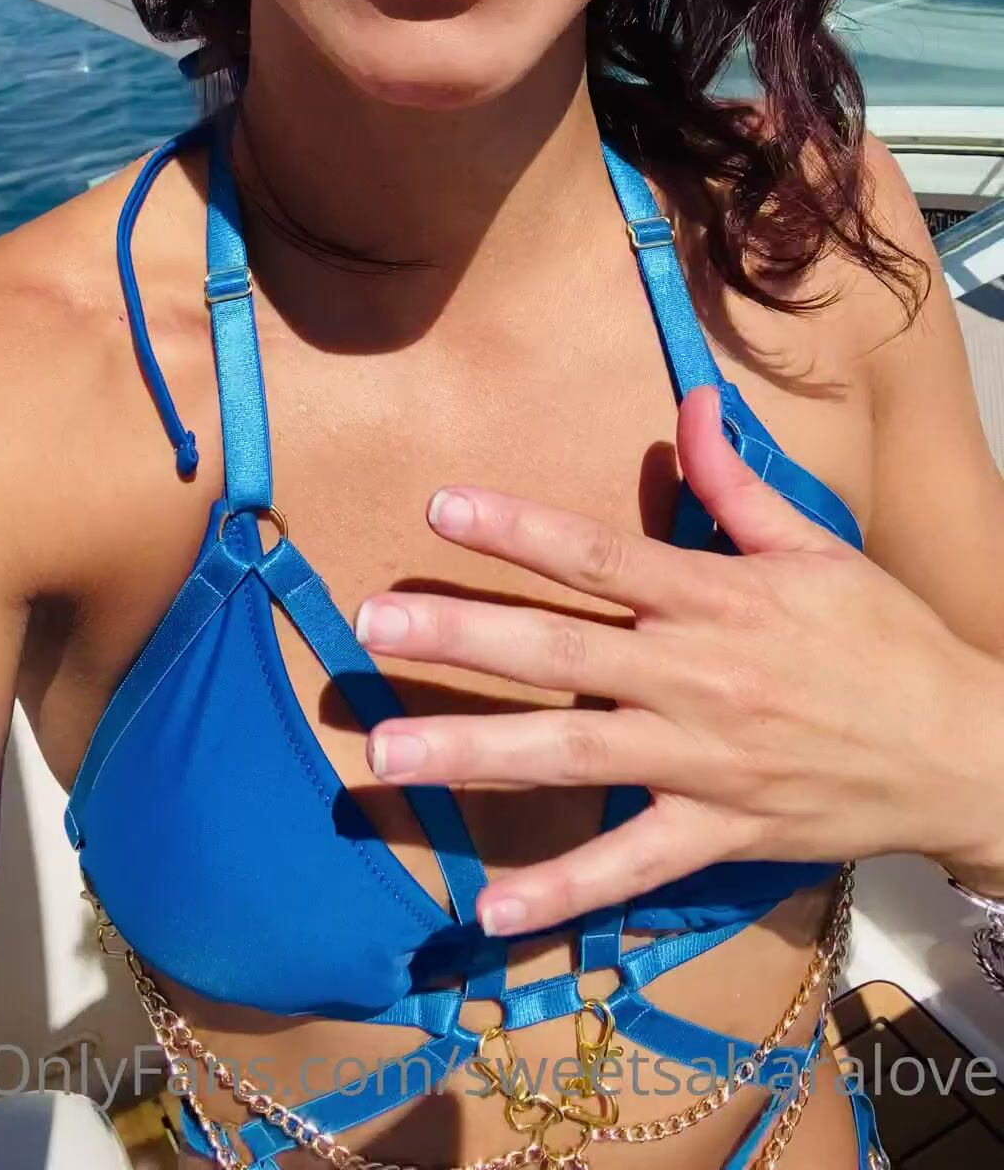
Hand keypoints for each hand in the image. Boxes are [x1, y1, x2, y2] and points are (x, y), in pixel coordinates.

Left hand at [354, 385, 1003, 935]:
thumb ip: (739, 484)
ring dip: (474, 751)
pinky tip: (490, 908)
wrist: (962, 751)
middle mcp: (694, 677)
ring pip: (570, 754)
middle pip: (559, 650)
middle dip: (460, 636)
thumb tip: (692, 405)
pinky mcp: (717, 833)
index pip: (598, 556)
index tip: (440, 507)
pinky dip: (564, 892)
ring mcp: (701, 761)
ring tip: (388, 753)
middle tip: (370, 627)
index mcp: (715, 599)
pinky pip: (630, 867)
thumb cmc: (884, 640)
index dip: (516, 528)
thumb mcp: (817, 549)